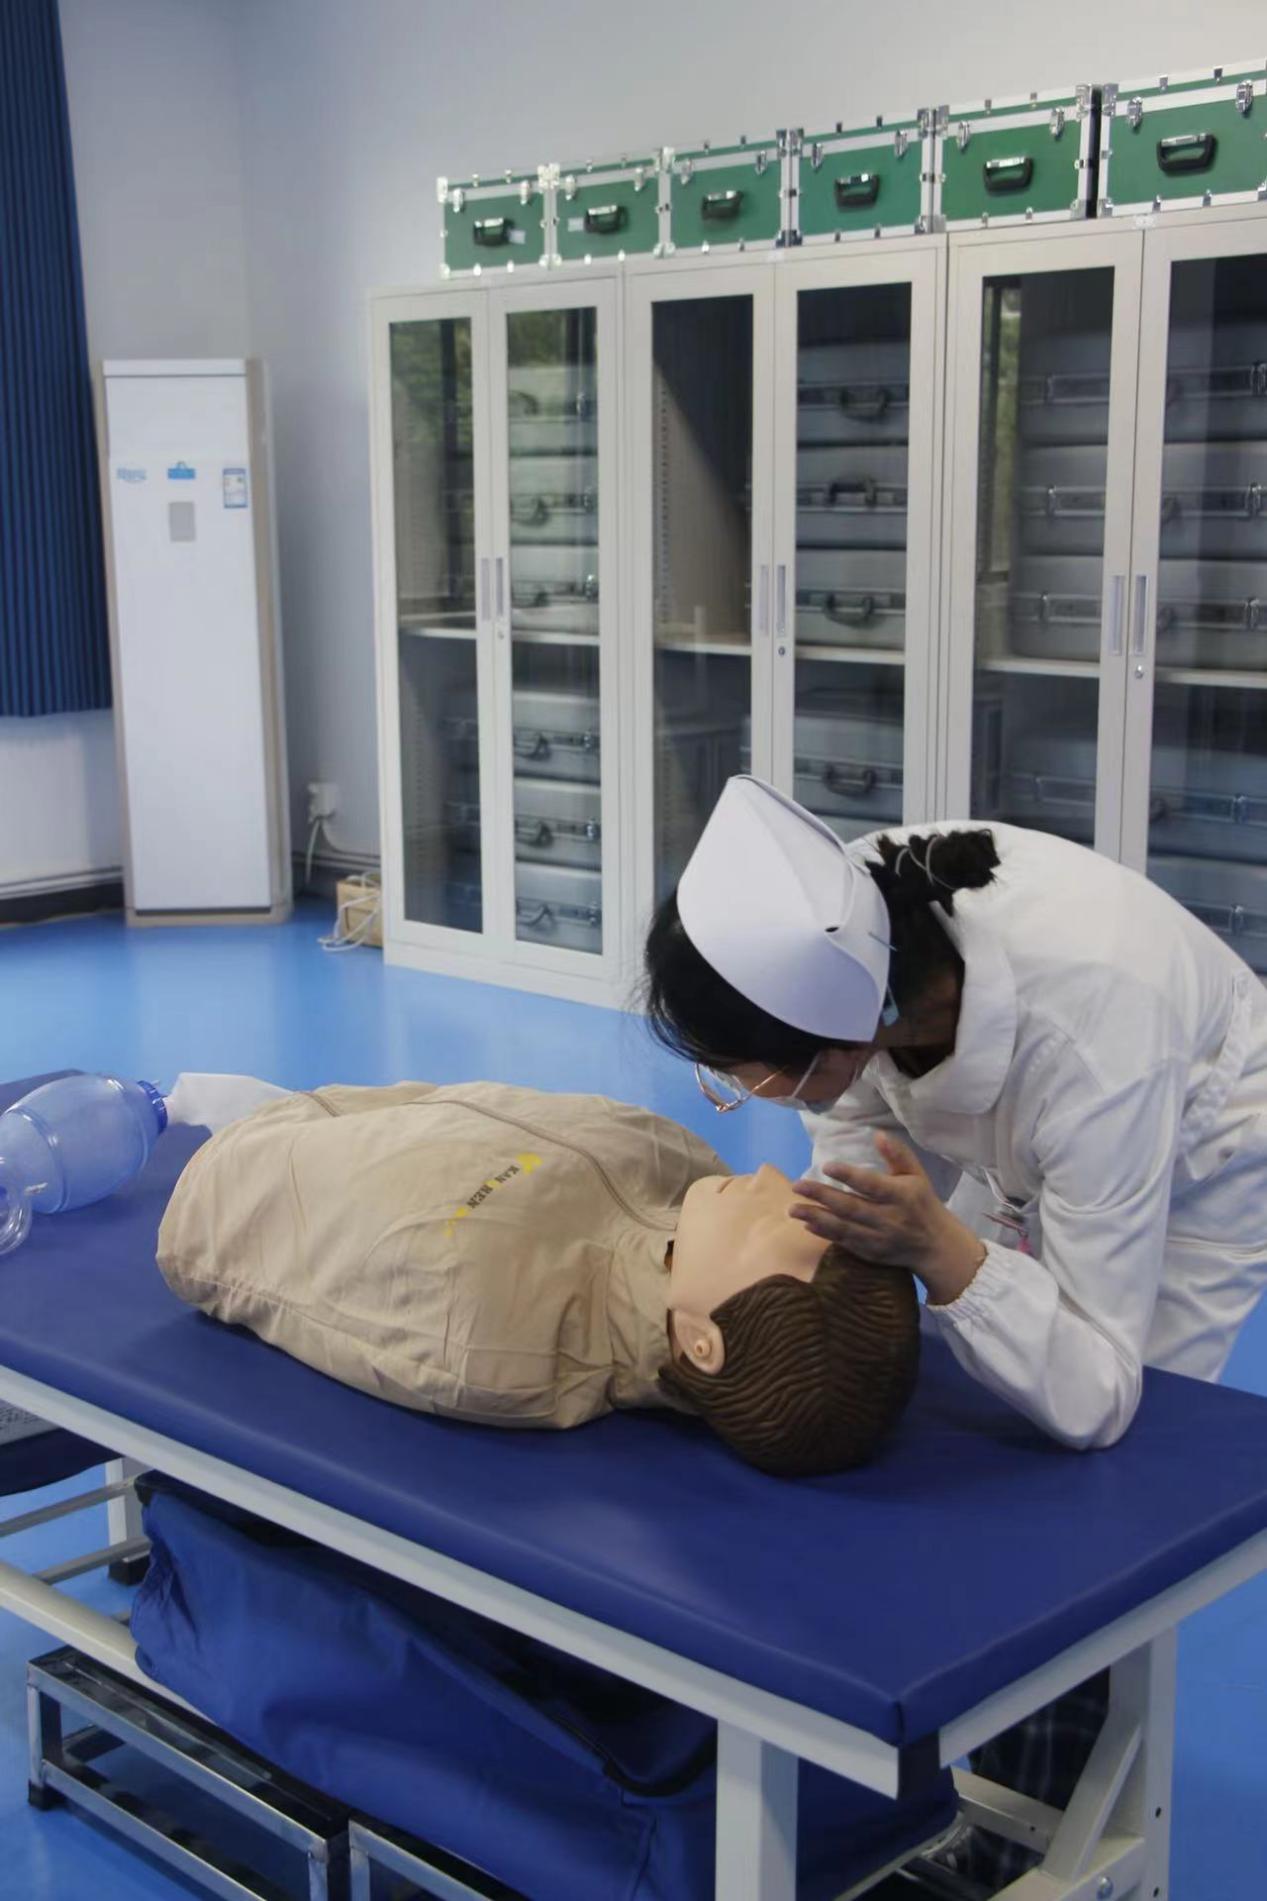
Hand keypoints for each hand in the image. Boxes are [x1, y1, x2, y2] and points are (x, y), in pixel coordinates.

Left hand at [791, 1133, 985, 1305]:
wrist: (935, 1245)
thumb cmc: (922, 1203)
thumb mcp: (917, 1175)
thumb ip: (898, 1155)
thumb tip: (878, 1134)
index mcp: (900, 1196)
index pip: (871, 1185)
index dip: (849, 1176)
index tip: (826, 1166)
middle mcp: (888, 1218)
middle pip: (851, 1207)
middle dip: (822, 1196)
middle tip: (797, 1186)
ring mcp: (878, 1239)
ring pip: (843, 1228)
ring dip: (816, 1218)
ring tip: (792, 1208)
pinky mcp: (871, 1253)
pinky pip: (845, 1243)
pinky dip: (825, 1234)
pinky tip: (807, 1224)